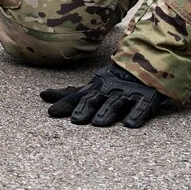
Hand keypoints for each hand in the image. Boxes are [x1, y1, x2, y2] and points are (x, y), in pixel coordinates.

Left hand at [40, 63, 169, 128]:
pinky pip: (142, 107)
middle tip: (77, 120)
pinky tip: (130, 124)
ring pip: (116, 103)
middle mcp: (110, 90)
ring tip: (99, 123)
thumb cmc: (115, 81)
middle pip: (96, 99)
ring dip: (107, 112)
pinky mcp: (147, 98)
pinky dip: (136, 114)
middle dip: (86, 108)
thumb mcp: (93, 86)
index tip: (52, 113)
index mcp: (97, 87)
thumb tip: (42, 95)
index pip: (79, 96)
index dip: (66, 104)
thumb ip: (70, 95)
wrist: (148, 65)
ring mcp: (129, 93)